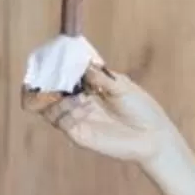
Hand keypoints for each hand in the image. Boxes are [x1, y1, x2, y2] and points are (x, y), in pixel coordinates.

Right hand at [33, 65, 183, 170]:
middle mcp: (81, 104)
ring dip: (51, 97)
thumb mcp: (122, 86)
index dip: (58, 69)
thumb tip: (83, 64)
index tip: (51, 58)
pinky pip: (60, 122)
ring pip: (52, 108)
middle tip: (41, 74)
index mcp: (91, 89)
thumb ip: (101, 76)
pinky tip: (70, 103)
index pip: (67, 78)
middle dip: (46, 83)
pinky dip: (59, 112)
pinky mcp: (79, 135)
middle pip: (54, 93)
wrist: (152, 136)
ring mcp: (78, 120)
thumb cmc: (142, 109)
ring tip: (54, 87)